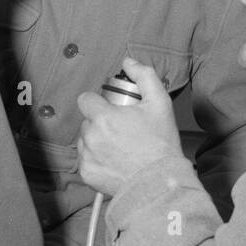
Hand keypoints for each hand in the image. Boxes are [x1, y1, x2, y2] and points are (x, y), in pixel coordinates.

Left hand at [76, 56, 181, 196]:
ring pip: (85, 141)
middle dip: (100, 123)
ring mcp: (87, 157)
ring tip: (118, 148)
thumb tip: (128, 61)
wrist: (159, 183)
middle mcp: (90, 136)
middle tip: (121, 131)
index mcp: (103, 117)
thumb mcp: (160, 103)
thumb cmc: (160, 143)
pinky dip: (96, 160)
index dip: (98, 102)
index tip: (111, 110)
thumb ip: (143, 76)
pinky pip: (86, 160)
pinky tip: (114, 162)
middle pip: (87, 121)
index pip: (85, 99)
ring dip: (96, 141)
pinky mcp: (87, 175)